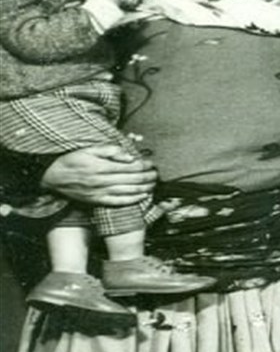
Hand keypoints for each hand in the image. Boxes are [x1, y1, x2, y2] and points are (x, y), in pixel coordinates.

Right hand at [41, 145, 156, 205]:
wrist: (52, 177)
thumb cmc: (71, 160)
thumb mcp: (89, 149)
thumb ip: (110, 151)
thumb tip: (129, 156)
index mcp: (101, 166)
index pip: (129, 167)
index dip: (143, 165)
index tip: (151, 163)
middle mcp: (102, 181)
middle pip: (132, 180)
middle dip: (147, 177)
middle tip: (156, 174)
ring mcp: (100, 192)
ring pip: (128, 191)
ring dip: (144, 188)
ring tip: (154, 184)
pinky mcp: (97, 201)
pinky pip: (118, 202)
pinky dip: (132, 200)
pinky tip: (142, 197)